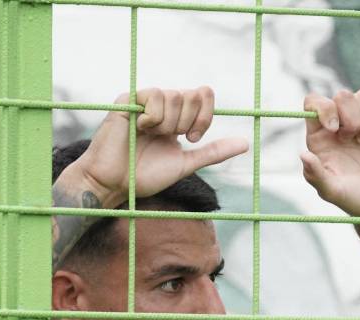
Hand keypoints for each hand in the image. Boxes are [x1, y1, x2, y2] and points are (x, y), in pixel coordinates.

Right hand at [59, 87, 247, 207]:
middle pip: (192, 94)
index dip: (205, 115)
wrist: (113, 184)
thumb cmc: (144, 177)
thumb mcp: (185, 164)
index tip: (192, 138)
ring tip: (150, 136)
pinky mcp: (127, 100)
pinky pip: (153, 95)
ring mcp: (144, 102)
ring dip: (168, 123)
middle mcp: (162, 106)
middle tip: (170, 138)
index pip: (203, 95)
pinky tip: (139, 128)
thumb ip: (213, 152)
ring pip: (175, 95)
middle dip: (186, 122)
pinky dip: (152, 117)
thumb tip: (246, 144)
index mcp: (176, 117)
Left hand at [300, 89, 359, 221]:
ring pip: (359, 96)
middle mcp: (337, 125)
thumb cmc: (353, 198)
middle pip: (339, 96)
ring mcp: (358, 121)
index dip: (323, 109)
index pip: (312, 103)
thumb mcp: (331, 191)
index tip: (334, 129)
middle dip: (349, 117)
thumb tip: (303, 155)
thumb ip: (315, 175)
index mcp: (319, 137)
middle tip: (351, 141)